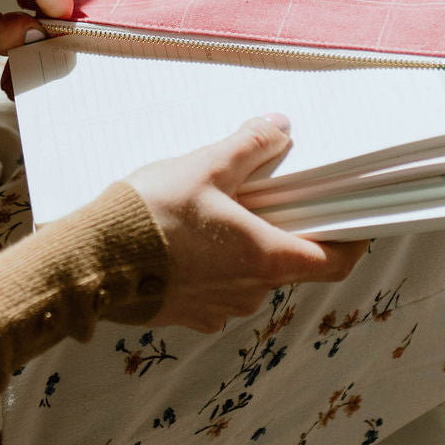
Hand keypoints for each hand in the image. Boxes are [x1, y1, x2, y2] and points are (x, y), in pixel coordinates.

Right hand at [127, 115, 368, 332]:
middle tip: (265, 201)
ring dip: (244, 253)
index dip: (350, 243)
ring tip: (215, 219)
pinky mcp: (186, 316)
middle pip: (287, 266)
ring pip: (249, 280)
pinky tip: (186, 247)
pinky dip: (213, 272)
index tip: (354, 224)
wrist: (91, 261)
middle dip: (282, 234)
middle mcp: (248, 292)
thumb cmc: (151, 215)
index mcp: (263, 257)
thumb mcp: (204, 167)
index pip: (332, 263)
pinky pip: (215, 294)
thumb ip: (248, 147)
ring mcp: (216, 310)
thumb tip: (279, 128)